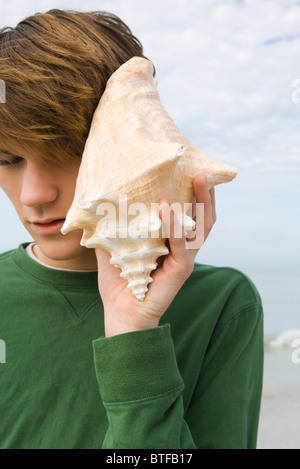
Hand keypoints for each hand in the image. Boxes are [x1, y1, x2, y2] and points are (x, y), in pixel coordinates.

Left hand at [96, 174, 215, 336]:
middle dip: (205, 194)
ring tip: (197, 179)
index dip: (195, 196)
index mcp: (172, 243)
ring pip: (201, 227)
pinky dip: (175, 225)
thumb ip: (116, 227)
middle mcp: (183, 249)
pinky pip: (181, 244)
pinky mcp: (181, 270)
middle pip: (203, 218)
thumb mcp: (115, 248)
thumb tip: (102, 203)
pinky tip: (166, 207)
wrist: (121, 313)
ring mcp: (184, 259)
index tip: (192, 172)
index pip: (191, 216)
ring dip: (200, 202)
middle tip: (201, 171)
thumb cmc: (120, 283)